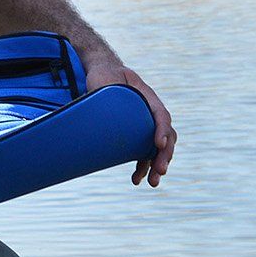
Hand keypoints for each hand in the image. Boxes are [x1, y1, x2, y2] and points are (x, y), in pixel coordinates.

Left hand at [84, 60, 175, 187]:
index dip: (162, 130)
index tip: (158, 144)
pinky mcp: (136, 135)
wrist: (105, 74)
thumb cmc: (105, 76)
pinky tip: (136, 179)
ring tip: (152, 182)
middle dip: (164, 156)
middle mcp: (151, 113)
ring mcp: (146, 125)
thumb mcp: (104, 80)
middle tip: (160, 171)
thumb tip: (89, 110)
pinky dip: (143, 166)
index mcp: (148, 97)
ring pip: (158, 148)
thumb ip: (102, 91)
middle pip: (166, 135)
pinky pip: (145, 152)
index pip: (161, 115)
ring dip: (156, 166)